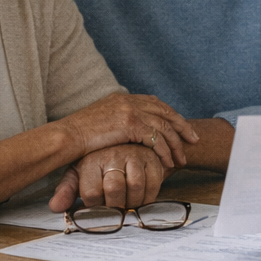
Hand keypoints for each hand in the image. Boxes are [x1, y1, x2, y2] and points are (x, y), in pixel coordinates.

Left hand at [49, 143, 166, 213]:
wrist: (126, 143)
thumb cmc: (99, 163)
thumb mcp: (79, 173)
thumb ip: (67, 190)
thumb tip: (55, 206)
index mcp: (91, 161)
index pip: (91, 192)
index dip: (95, 207)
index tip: (98, 209)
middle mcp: (113, 155)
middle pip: (114, 188)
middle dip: (115, 207)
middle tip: (116, 211)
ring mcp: (134, 155)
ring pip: (136, 186)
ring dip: (133, 202)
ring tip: (128, 205)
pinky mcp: (152, 158)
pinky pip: (154, 183)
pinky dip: (149, 196)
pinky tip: (141, 198)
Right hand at [57, 93, 197, 168]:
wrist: (66, 136)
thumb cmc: (79, 136)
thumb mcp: (101, 122)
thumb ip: (118, 122)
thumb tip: (128, 133)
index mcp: (124, 98)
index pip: (155, 103)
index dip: (170, 116)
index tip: (180, 127)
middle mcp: (129, 101)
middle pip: (165, 112)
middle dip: (182, 127)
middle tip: (193, 140)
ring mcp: (131, 110)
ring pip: (164, 127)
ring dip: (176, 144)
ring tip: (182, 158)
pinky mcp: (130, 123)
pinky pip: (156, 138)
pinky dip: (164, 151)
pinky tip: (168, 162)